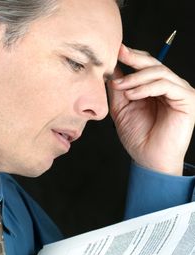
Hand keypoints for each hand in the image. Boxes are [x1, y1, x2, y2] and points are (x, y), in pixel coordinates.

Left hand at [108, 44, 194, 174]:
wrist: (149, 159)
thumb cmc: (138, 137)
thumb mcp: (121, 109)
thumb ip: (119, 89)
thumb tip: (112, 68)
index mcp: (155, 89)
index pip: (145, 66)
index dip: (131, 57)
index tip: (114, 51)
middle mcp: (169, 87)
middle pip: (153, 63)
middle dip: (134, 58)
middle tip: (118, 54)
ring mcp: (179, 92)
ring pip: (159, 72)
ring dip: (136, 77)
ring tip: (121, 87)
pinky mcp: (187, 99)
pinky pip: (166, 85)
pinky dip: (147, 87)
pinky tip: (132, 95)